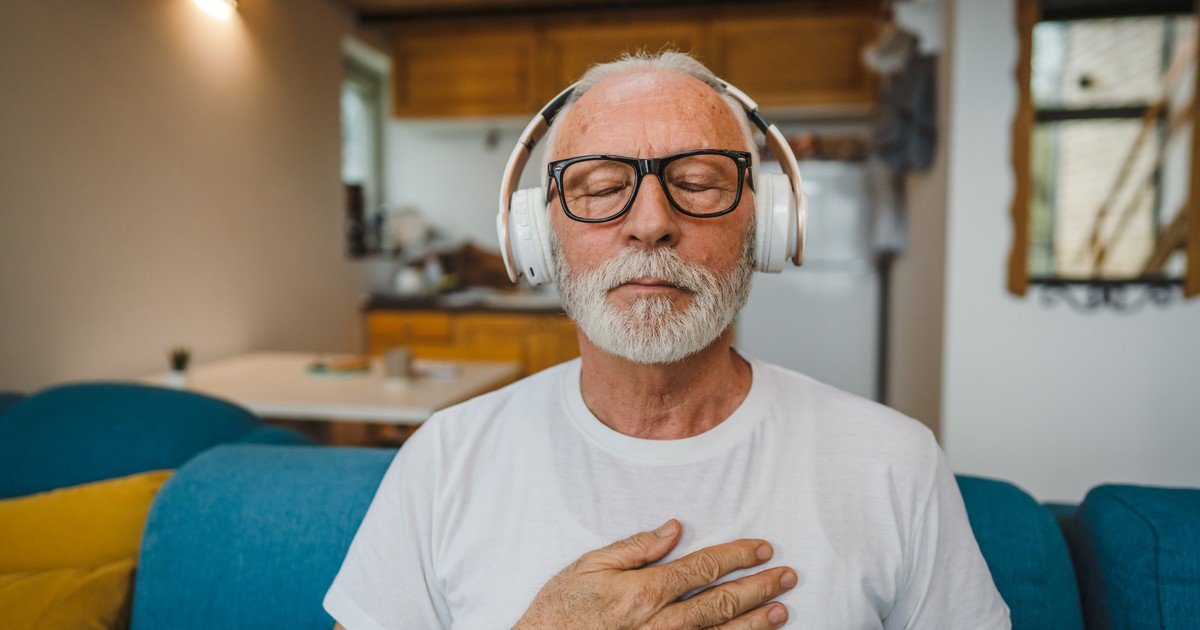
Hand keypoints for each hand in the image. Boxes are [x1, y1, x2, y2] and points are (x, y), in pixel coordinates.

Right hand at [514, 519, 795, 628]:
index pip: (701, 569)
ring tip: (781, 611)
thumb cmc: (559, 610)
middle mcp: (658, 624)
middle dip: (758, 588)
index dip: (736, 557)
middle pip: (720, 604)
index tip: (762, 549)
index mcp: (642, 592)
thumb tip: (674, 529)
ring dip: (754, 624)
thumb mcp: (587, 567)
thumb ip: (635, 547)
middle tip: (787, 576)